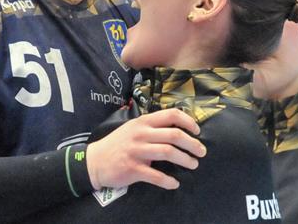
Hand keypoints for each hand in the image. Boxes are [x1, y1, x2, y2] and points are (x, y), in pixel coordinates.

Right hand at [85, 108, 205, 190]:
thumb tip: (177, 128)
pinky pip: (156, 176)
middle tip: (201, 152)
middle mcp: (141, 134)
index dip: (188, 122)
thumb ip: (152, 127)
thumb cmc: (118, 144)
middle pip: (174, 135)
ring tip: (193, 165)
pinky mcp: (133, 169)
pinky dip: (168, 180)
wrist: (95, 161)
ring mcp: (137, 151)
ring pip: (168, 152)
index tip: (197, 131)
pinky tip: (174, 183)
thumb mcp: (133, 128)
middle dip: (192, 144)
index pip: (171, 115)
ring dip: (185, 160)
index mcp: (143, 122)